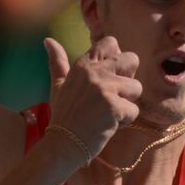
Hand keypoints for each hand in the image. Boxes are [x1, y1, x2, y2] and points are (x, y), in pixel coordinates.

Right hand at [43, 36, 141, 159]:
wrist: (63, 144)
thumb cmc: (63, 116)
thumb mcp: (58, 85)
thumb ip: (57, 62)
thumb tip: (47, 40)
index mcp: (83, 64)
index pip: (111, 43)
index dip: (117, 59)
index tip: (110, 76)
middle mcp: (96, 72)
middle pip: (131, 59)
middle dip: (129, 77)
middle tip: (115, 95)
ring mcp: (106, 89)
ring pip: (136, 87)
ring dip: (128, 103)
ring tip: (110, 112)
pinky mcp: (115, 107)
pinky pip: (134, 111)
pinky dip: (125, 121)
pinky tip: (109, 125)